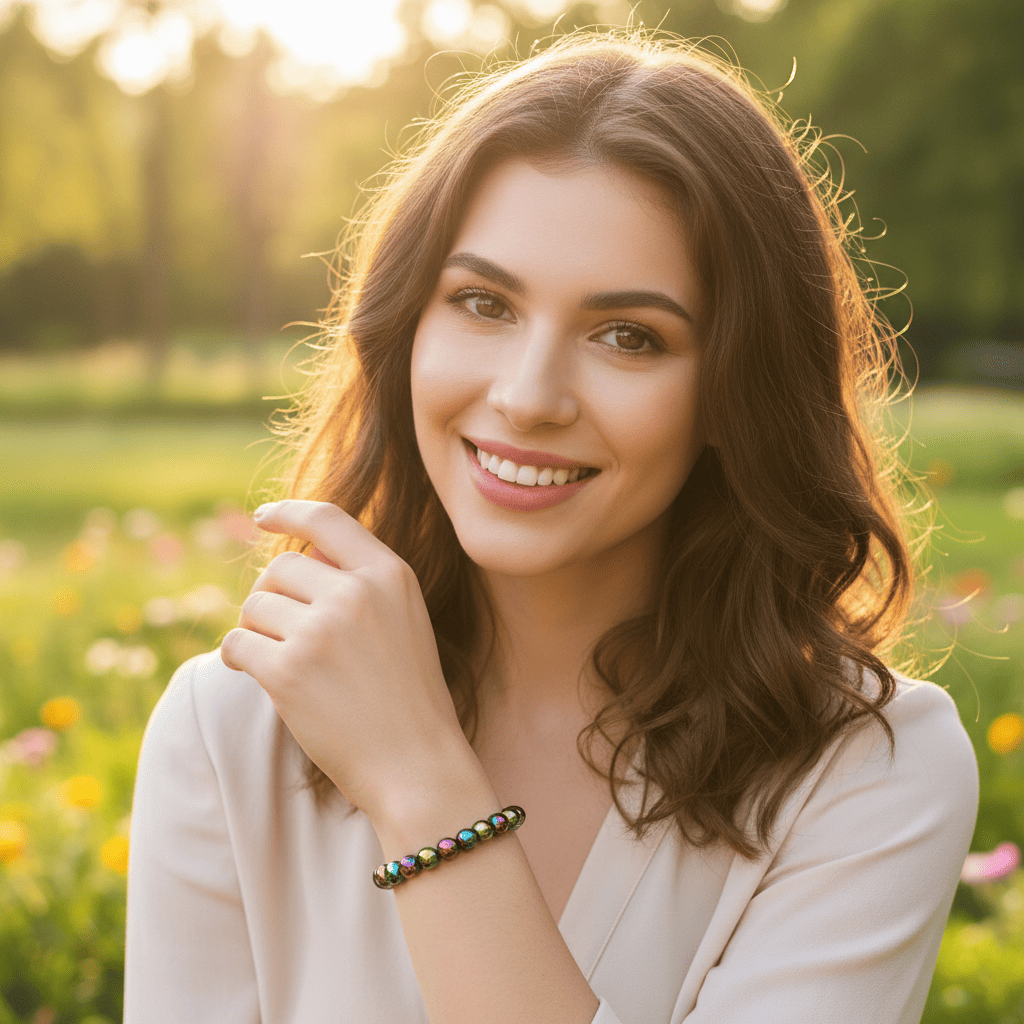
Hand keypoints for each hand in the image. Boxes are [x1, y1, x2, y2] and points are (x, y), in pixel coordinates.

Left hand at [220, 499, 475, 822]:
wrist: (416, 764)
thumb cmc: (409, 696)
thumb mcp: (405, 621)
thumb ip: (362, 582)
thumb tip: (302, 555)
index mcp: (390, 574)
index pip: (328, 519)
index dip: (289, 512)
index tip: (263, 517)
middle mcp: (356, 593)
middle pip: (281, 568)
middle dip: (274, 597)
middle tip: (286, 633)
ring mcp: (321, 630)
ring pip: (255, 605)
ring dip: (257, 631)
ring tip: (283, 661)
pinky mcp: (289, 671)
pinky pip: (236, 643)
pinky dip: (237, 657)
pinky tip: (254, 672)